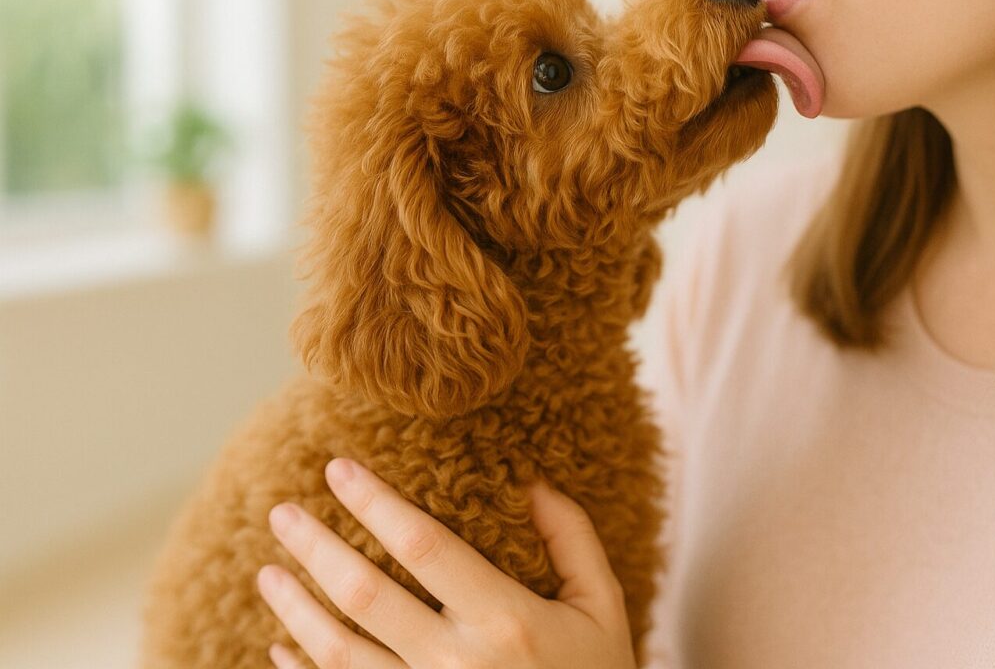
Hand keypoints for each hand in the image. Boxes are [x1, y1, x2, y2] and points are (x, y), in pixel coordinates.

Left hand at [256, 457, 637, 668]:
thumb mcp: (601, 605)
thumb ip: (571, 538)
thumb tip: (531, 481)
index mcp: (505, 619)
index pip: (424, 545)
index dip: (376, 503)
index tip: (339, 469)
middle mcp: (457, 662)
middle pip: (365, 595)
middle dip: (316, 548)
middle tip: (281, 513)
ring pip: (339, 652)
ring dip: (296, 609)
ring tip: (268, 571)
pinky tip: (280, 647)